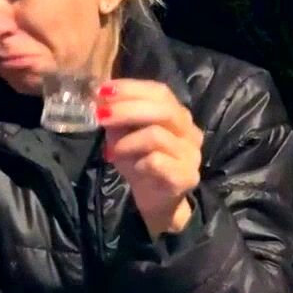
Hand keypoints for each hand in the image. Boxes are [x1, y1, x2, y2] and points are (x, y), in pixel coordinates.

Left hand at [96, 79, 203, 238]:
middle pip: (163, 110)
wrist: (158, 203)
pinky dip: (137, 163)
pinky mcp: (186, 177)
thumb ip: (118, 118)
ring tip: (112, 151)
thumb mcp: (126, 136)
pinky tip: (132, 169)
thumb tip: (100, 101)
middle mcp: (190, 132)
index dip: (131, 88)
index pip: (160, 92)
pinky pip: (157, 162)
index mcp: (179, 116)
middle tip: (101, 116)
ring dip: (127, 141)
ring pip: (157, 136)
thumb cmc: (142, 165)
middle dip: (127, 109)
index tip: (103, 91)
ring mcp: (192, 155)